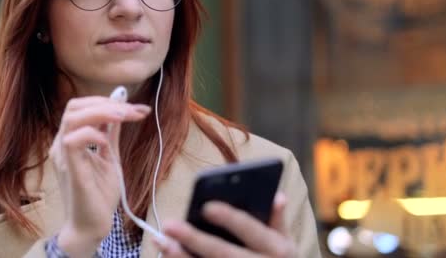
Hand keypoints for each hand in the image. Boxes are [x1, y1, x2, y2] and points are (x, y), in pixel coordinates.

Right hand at [49, 96, 150, 256]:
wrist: (93, 225)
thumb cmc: (99, 194)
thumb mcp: (110, 156)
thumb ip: (111, 134)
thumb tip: (119, 110)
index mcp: (71, 140)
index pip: (80, 108)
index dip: (106, 101)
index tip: (134, 108)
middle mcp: (62, 144)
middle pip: (74, 107)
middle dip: (105, 103)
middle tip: (131, 111)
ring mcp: (63, 156)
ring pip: (72, 118)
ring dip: (101, 112)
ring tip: (123, 117)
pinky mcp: (70, 169)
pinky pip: (72, 141)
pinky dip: (93, 134)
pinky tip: (107, 143)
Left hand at [154, 192, 295, 257]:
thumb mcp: (286, 243)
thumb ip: (277, 219)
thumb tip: (277, 194)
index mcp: (277, 249)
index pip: (251, 230)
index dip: (230, 218)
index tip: (206, 206)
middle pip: (223, 253)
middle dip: (195, 238)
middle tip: (169, 224)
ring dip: (180, 257)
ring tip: (160, 240)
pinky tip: (166, 255)